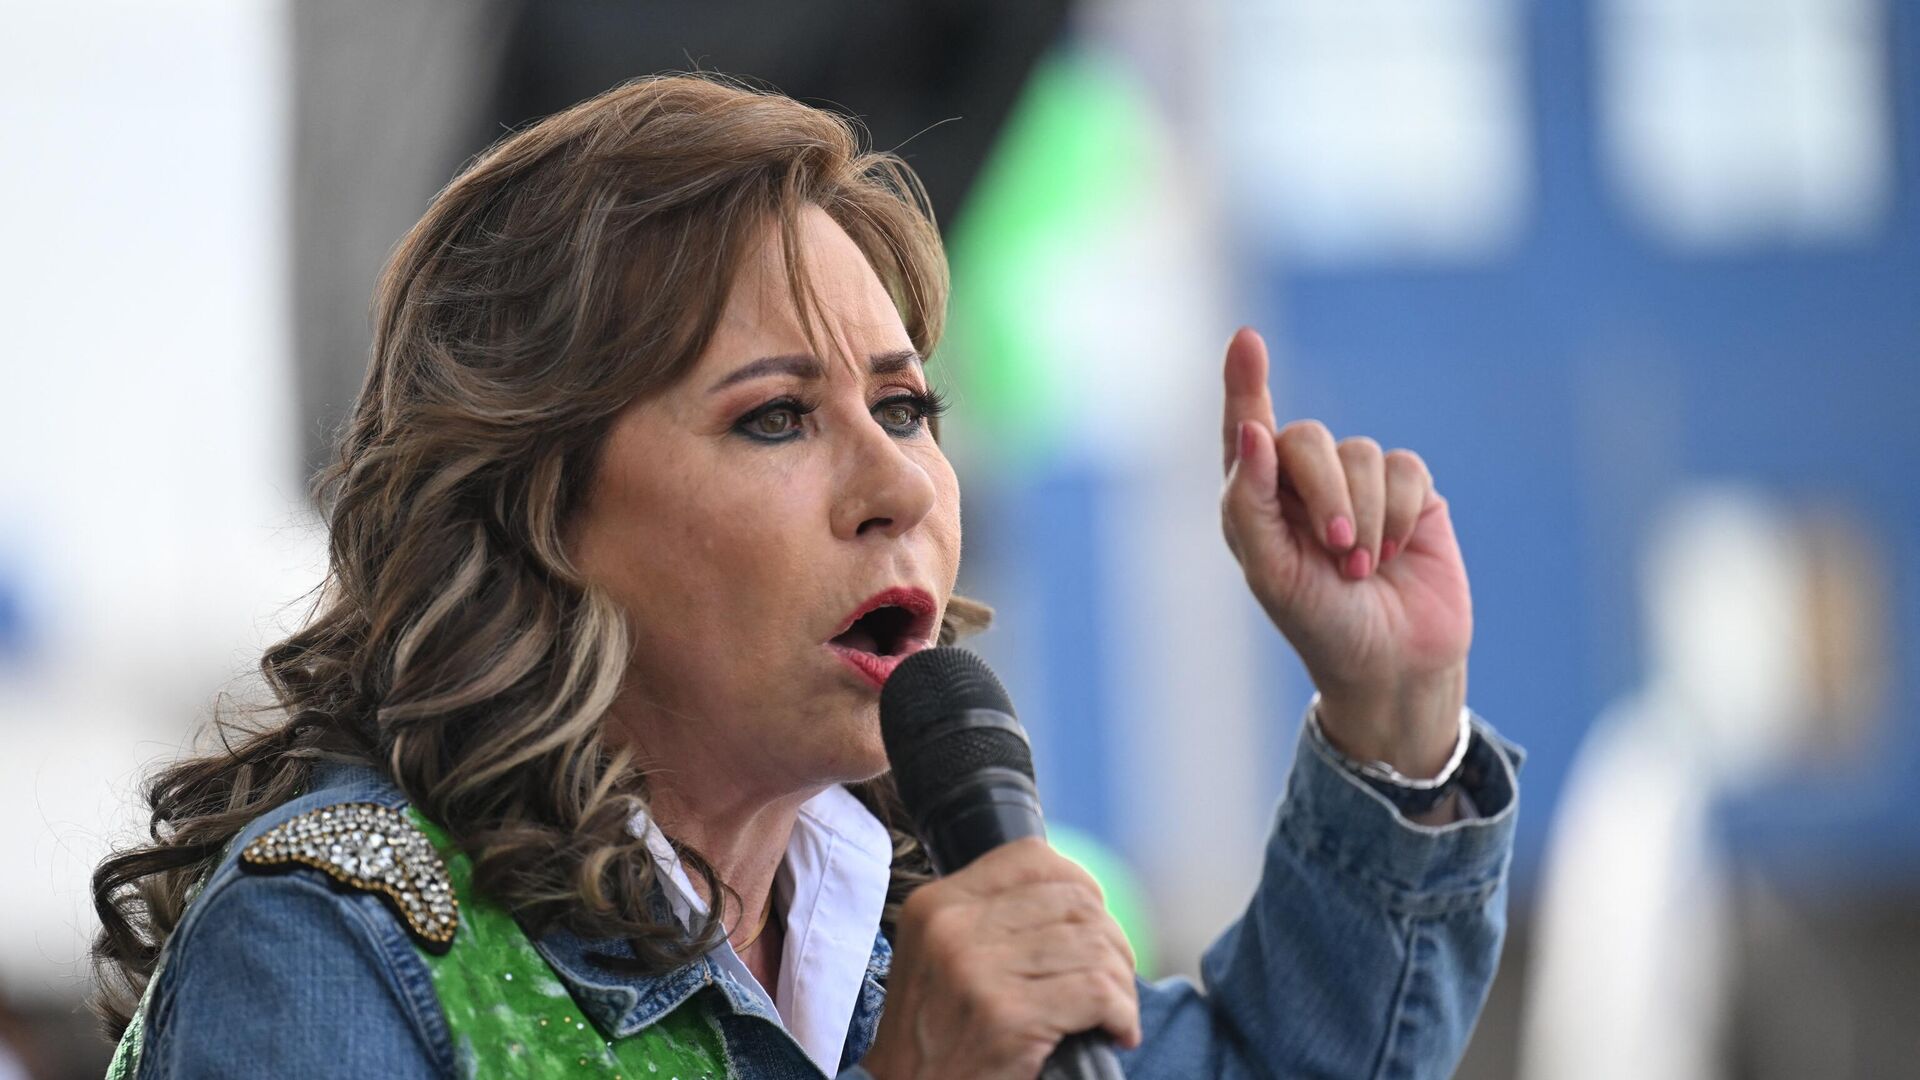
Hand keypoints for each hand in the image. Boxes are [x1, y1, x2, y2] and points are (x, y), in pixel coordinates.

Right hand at [860, 838, 1140, 1079]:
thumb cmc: (936, 1042)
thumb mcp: (940, 963)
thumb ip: (989, 923)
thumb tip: (1077, 898)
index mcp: (935, 905)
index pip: (1031, 859)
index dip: (1080, 888)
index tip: (1094, 927)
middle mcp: (951, 927)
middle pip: (1073, 902)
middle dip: (1110, 942)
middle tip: (1112, 982)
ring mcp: (976, 970)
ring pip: (1093, 945)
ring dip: (1120, 983)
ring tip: (1113, 1012)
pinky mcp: (1006, 1017)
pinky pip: (1098, 992)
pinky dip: (1121, 1013)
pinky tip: (1115, 1031)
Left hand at [1219, 327, 1472, 777]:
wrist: (1393, 664)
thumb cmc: (1319, 624)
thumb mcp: (1271, 573)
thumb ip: (1249, 503)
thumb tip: (1253, 431)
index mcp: (1257, 498)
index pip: (1245, 428)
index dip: (1245, 382)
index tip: (1246, 339)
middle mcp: (1303, 482)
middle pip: (1307, 437)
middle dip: (1324, 490)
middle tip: (1337, 550)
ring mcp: (1359, 483)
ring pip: (1361, 453)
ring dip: (1364, 515)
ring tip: (1363, 567)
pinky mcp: (1410, 492)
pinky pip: (1405, 468)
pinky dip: (1399, 514)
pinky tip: (1397, 554)